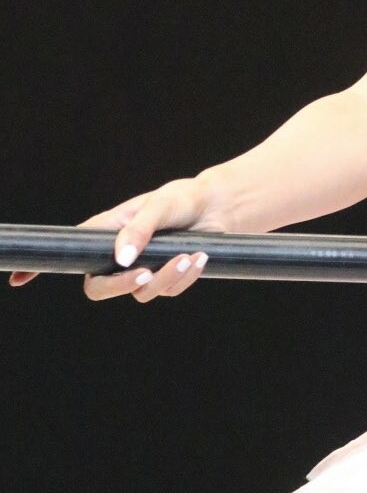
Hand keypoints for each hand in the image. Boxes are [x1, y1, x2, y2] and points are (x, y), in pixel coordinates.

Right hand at [8, 176, 227, 302]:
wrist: (219, 208)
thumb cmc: (183, 200)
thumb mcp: (160, 206)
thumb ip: (140, 230)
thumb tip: (121, 259)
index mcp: (107, 232)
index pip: (69, 252)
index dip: (42, 267)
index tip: (19, 279)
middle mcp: (119, 254)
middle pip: (99, 287)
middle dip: (122, 286)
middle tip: (146, 273)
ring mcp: (143, 268)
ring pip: (142, 292)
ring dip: (166, 277)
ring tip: (188, 255)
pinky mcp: (166, 277)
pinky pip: (169, 289)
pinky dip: (185, 275)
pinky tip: (198, 256)